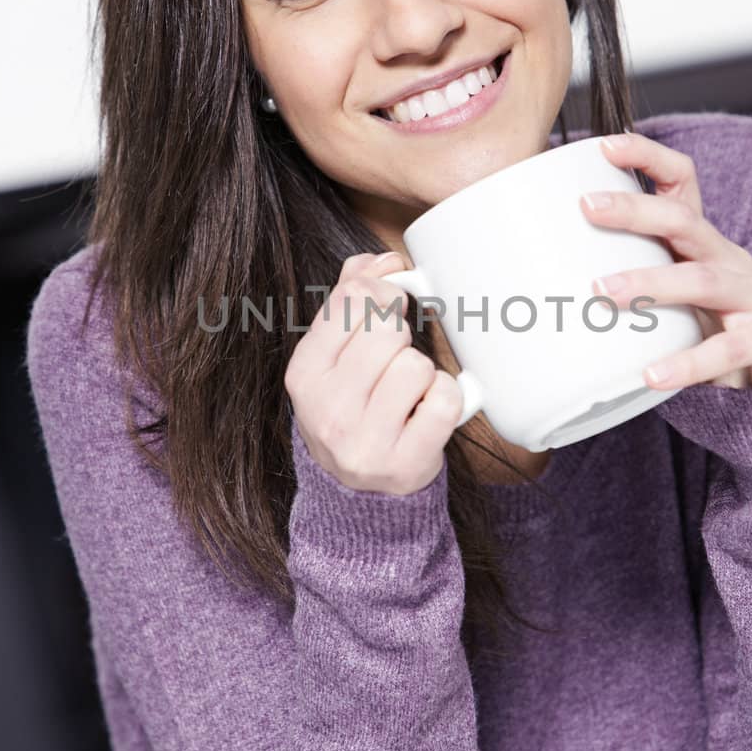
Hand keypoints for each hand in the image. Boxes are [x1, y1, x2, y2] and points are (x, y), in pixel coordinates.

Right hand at [284, 251, 462, 493]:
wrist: (357, 491)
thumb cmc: (350, 408)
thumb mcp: (333, 355)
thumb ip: (350, 297)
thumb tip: (383, 259)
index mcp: (305, 373)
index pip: (351, 300)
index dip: (382, 294)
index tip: (388, 308)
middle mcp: (328, 409)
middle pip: (388, 330)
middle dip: (401, 336)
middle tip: (395, 358)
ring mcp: (365, 440)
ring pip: (417, 365)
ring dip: (423, 371)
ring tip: (408, 392)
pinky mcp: (406, 461)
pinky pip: (446, 400)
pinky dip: (446, 398)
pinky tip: (427, 410)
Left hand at [579, 132, 751, 392]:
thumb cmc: (710, 333)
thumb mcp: (670, 300)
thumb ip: (627, 284)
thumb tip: (541, 282)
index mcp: (703, 243)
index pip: (682, 183)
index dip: (648, 158)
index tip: (605, 147)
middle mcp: (732, 259)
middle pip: (685, 222)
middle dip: (636, 210)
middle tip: (587, 207)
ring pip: (704, 279)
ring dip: (653, 284)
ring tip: (604, 292)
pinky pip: (728, 350)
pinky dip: (688, 363)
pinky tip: (652, 375)